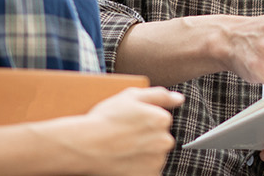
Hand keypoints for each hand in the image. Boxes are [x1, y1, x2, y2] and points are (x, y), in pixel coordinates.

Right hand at [61, 87, 183, 175]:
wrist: (84, 147)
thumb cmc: (104, 120)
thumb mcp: (130, 96)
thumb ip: (159, 95)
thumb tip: (179, 98)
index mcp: (162, 120)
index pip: (161, 121)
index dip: (143, 122)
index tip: (128, 125)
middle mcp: (164, 141)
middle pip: (160, 139)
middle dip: (146, 139)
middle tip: (124, 138)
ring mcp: (157, 161)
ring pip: (154, 155)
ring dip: (143, 154)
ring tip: (122, 150)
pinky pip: (149, 171)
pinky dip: (139, 168)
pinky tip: (124, 161)